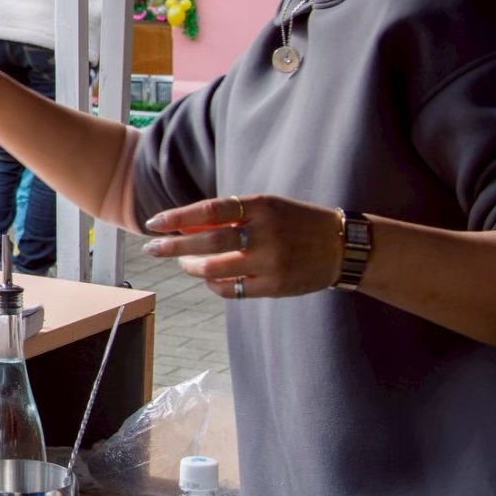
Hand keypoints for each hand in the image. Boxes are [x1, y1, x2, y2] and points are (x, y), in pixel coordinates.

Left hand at [142, 194, 344, 299]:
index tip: (155, 223)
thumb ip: (231, 214)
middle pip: (209, 240)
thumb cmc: (295, 222)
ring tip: (182, 263)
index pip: (211, 209)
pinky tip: (208, 278)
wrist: (343, 246)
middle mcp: (266, 232)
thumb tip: (185, 224)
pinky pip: (232, 289)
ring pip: (217, 268)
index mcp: (262, 206)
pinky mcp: (276, 285)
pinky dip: (214, 284)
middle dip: (174, 245)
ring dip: (192, 266)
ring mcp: (272, 261)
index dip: (179, 217)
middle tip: (152, 248)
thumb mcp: (268, 207)